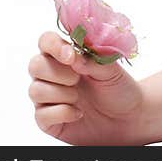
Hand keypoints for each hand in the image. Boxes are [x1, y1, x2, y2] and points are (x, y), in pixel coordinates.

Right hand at [28, 31, 145, 144]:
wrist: (126, 117)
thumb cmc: (118, 88)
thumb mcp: (112, 71)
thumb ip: (93, 60)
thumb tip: (75, 57)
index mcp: (67, 56)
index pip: (47, 41)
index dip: (54, 46)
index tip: (70, 56)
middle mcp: (52, 74)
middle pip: (35, 65)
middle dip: (58, 72)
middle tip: (78, 79)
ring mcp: (48, 97)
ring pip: (35, 90)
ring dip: (62, 94)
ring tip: (80, 98)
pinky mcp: (47, 119)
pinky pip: (42, 114)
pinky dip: (63, 113)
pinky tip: (78, 113)